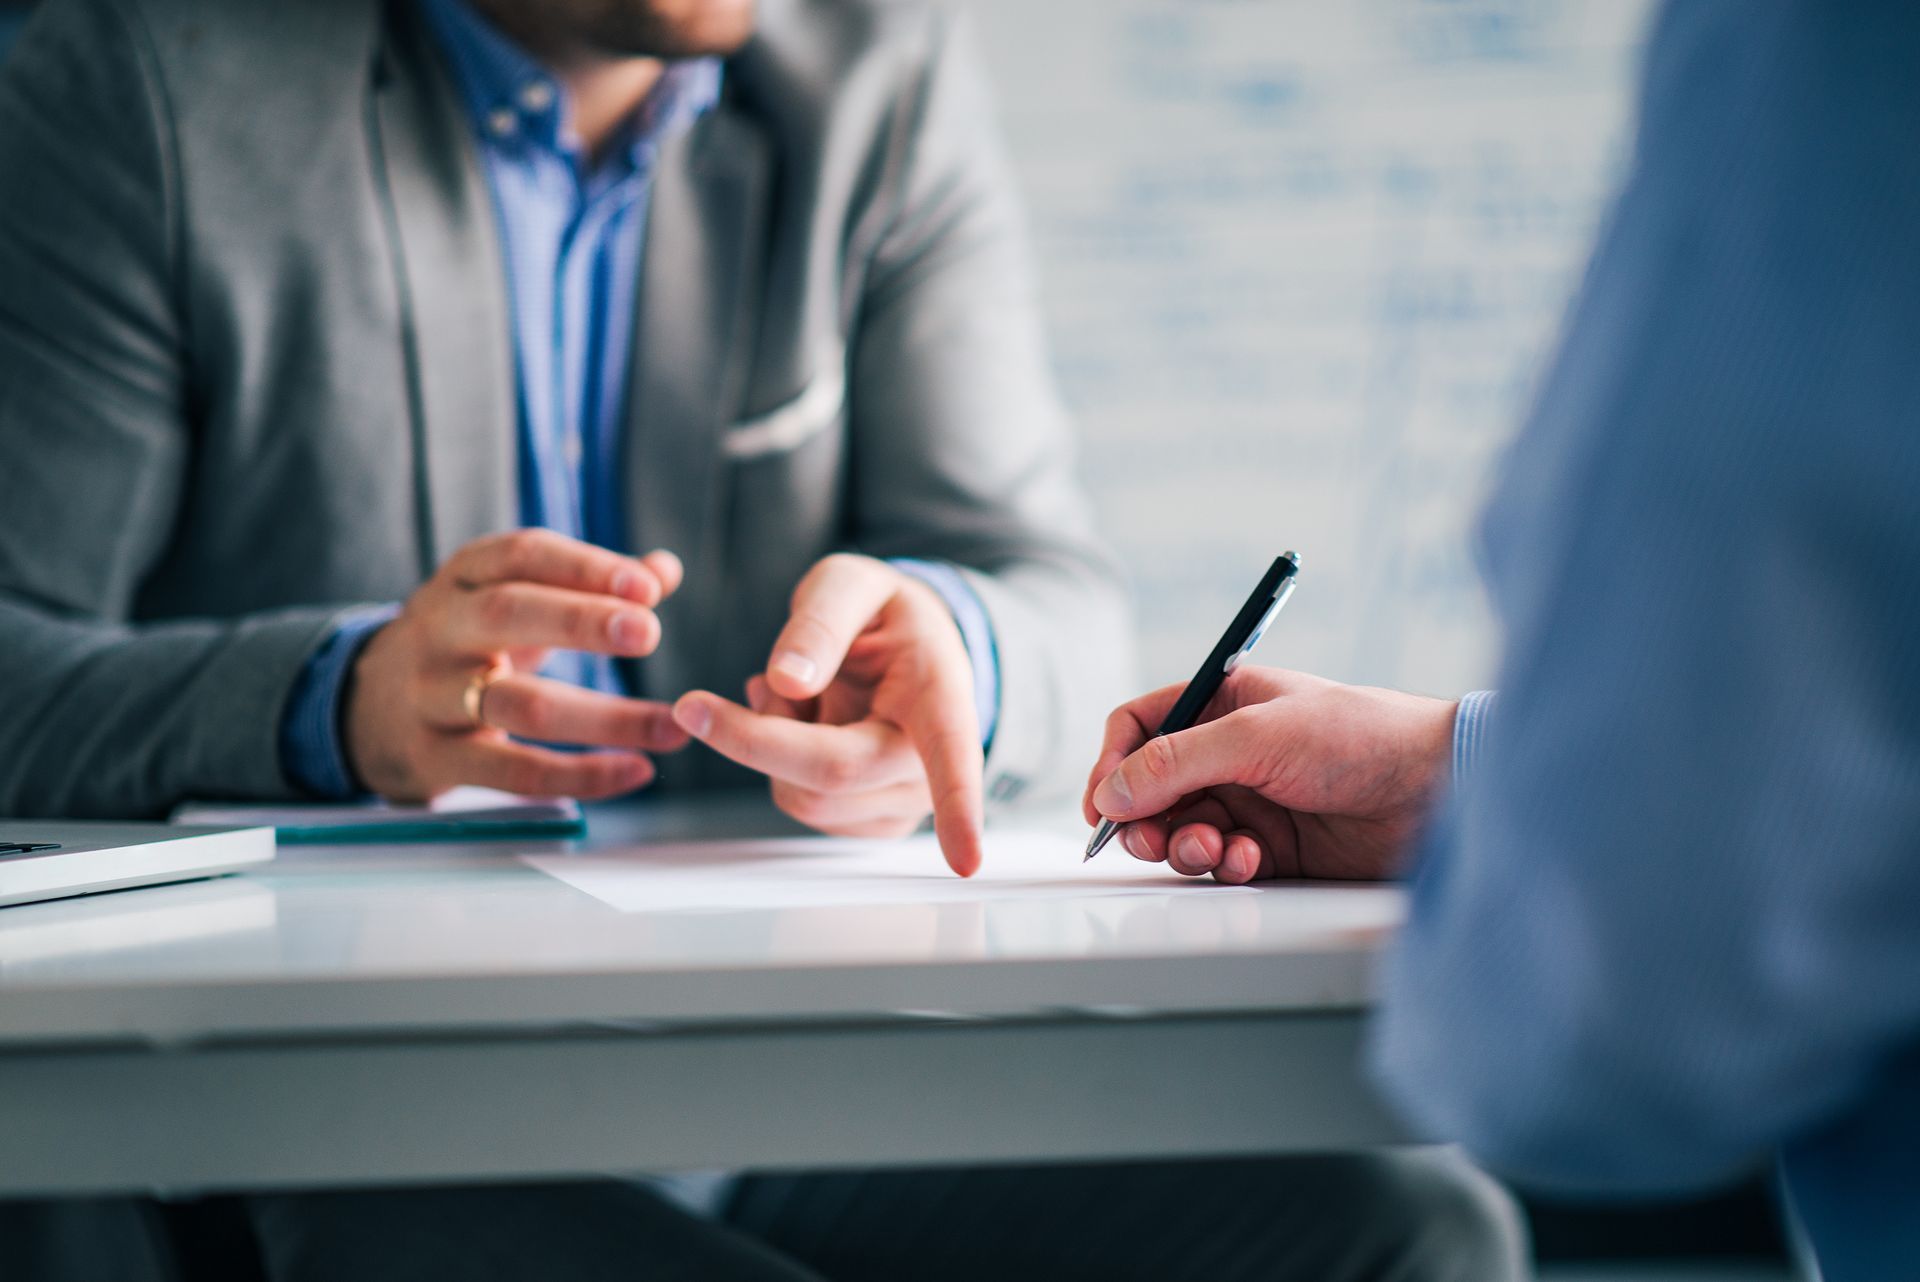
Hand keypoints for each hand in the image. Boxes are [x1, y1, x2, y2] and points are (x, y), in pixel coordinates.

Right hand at [345, 530, 691, 800]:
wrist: (365, 708)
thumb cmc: (465, 642)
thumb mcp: (510, 598)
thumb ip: (588, 584)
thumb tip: (665, 569)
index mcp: (464, 577)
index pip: (522, 555)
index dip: (585, 567)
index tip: (648, 586)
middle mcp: (442, 629)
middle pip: (507, 613)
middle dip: (580, 621)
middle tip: (649, 633)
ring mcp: (432, 695)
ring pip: (519, 704)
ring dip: (606, 718)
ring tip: (673, 726)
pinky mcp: (435, 758)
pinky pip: (514, 771)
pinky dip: (581, 775)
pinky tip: (636, 770)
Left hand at [670, 554, 985, 875]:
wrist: (904, 649)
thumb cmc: (883, 617)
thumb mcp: (852, 584)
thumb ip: (820, 621)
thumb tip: (787, 682)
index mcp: (941, 694)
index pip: (951, 755)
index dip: (959, 809)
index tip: (967, 861)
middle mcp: (932, 760)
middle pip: (832, 773)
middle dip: (753, 735)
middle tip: (718, 695)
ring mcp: (906, 801)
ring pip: (804, 797)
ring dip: (771, 743)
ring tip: (794, 694)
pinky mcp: (873, 822)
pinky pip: (801, 808)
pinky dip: (780, 766)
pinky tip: (804, 725)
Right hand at [1082, 667, 1457, 883]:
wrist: (1436, 790)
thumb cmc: (1360, 737)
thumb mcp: (1257, 737)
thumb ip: (1177, 763)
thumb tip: (1111, 792)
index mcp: (1222, 703)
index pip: (1140, 727)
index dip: (1113, 763)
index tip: (1104, 803)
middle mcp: (1228, 752)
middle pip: (1150, 790)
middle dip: (1145, 818)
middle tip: (1153, 840)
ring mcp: (1249, 801)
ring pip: (1180, 831)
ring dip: (1186, 845)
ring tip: (1215, 848)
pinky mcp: (1272, 848)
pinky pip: (1219, 862)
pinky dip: (1224, 865)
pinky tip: (1252, 860)